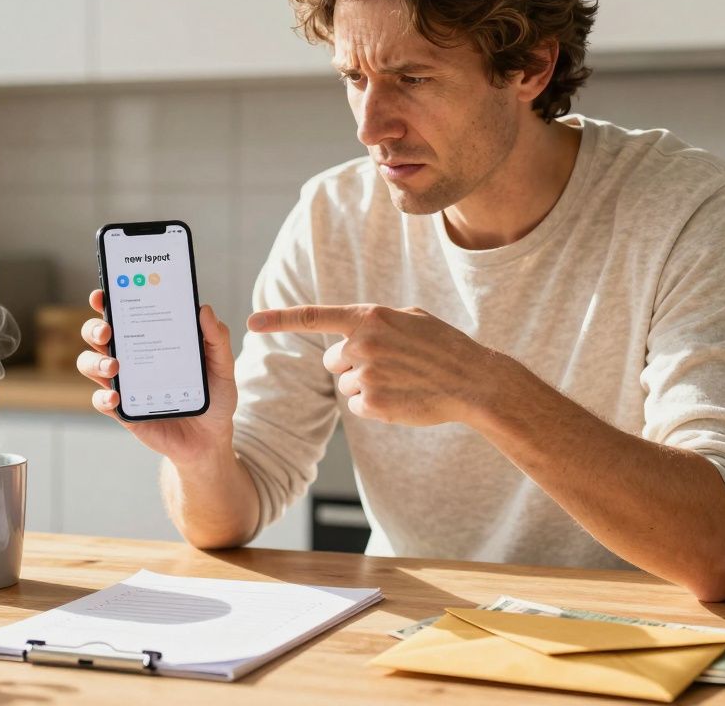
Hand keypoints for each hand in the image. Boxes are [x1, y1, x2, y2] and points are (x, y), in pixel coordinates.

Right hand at [77, 290, 237, 464]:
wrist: (211, 439)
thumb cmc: (214, 397)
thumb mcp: (222, 366)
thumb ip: (217, 339)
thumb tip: (204, 309)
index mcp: (151, 339)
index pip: (123, 314)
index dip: (106, 301)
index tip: (102, 295)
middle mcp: (132, 357)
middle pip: (97, 336)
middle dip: (94, 329)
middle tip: (107, 331)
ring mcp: (124, 384)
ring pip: (91, 365)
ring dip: (95, 362)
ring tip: (114, 368)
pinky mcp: (123, 411)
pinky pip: (101, 401)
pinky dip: (103, 398)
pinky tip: (116, 398)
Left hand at [247, 304, 500, 425]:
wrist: (472, 381)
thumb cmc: (444, 347)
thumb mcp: (411, 318)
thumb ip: (376, 321)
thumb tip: (351, 330)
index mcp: (369, 317)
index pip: (314, 317)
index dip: (279, 319)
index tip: (251, 322)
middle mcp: (362, 343)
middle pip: (332, 360)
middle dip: (353, 364)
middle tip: (389, 366)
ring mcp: (365, 375)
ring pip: (344, 385)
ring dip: (366, 386)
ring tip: (400, 381)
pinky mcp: (371, 404)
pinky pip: (356, 406)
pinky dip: (373, 406)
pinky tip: (400, 398)